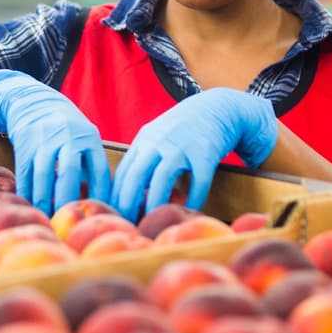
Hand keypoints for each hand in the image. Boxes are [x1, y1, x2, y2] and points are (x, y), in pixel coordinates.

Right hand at [0, 70, 109, 214]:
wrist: (32, 101)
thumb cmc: (66, 129)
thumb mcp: (85, 137)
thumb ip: (92, 163)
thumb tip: (104, 201)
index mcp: (89, 137)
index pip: (100, 171)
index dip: (100, 196)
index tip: (97, 215)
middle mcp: (68, 137)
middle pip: (69, 174)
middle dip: (68, 201)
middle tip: (69, 223)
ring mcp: (44, 140)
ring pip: (44, 176)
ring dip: (45, 201)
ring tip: (48, 219)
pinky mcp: (24, 144)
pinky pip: (26, 174)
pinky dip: (28, 192)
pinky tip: (31, 206)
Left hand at [110, 88, 277, 219]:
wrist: (216, 107)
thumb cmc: (183, 129)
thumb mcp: (156, 137)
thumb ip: (143, 160)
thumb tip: (127, 194)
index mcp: (144, 141)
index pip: (123, 172)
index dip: (116, 196)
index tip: (115, 216)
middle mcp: (158, 142)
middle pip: (136, 176)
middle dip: (128, 203)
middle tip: (128, 225)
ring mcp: (181, 147)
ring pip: (162, 180)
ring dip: (155, 204)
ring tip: (152, 223)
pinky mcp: (205, 153)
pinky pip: (198, 181)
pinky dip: (193, 199)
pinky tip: (189, 212)